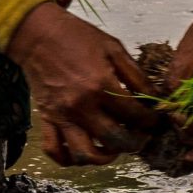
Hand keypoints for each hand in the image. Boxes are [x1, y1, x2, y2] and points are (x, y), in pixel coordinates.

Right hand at [5, 4, 164, 167]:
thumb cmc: (77, 37)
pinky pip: (54, 150)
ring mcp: (62, 115)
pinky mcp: (46, 119)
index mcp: (101, 85)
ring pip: (84, 154)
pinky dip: (68, 158)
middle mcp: (81, 106)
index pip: (134, 115)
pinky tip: (84, 151)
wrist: (37, 34)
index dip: (150, 121)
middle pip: (114, 140)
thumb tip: (154, 97)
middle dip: (135, 143)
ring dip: (103, 158)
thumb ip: (135, 75)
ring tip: (114, 148)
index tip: (155, 121)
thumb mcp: (113, 48)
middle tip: (141, 137)